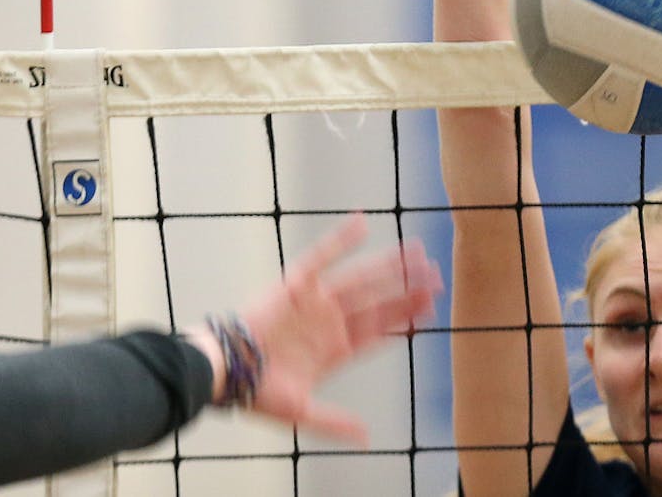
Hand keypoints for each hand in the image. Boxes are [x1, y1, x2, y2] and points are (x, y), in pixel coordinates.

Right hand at [225, 214, 440, 444]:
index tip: (432, 308)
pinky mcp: (295, 284)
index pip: (379, 330)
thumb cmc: (258, 393)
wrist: (225, 371)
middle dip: (407, 289)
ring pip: (360, 279)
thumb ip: (334, 422)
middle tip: (436, 275)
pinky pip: (321, 256)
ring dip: (388, 266)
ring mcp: (315, 301)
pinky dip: (340, 240)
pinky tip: (362, 223)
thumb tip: (366, 437)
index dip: (405, 318)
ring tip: (417, 253)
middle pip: (378, 301)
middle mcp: (329, 322)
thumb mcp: (302, 411)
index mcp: (335, 349)